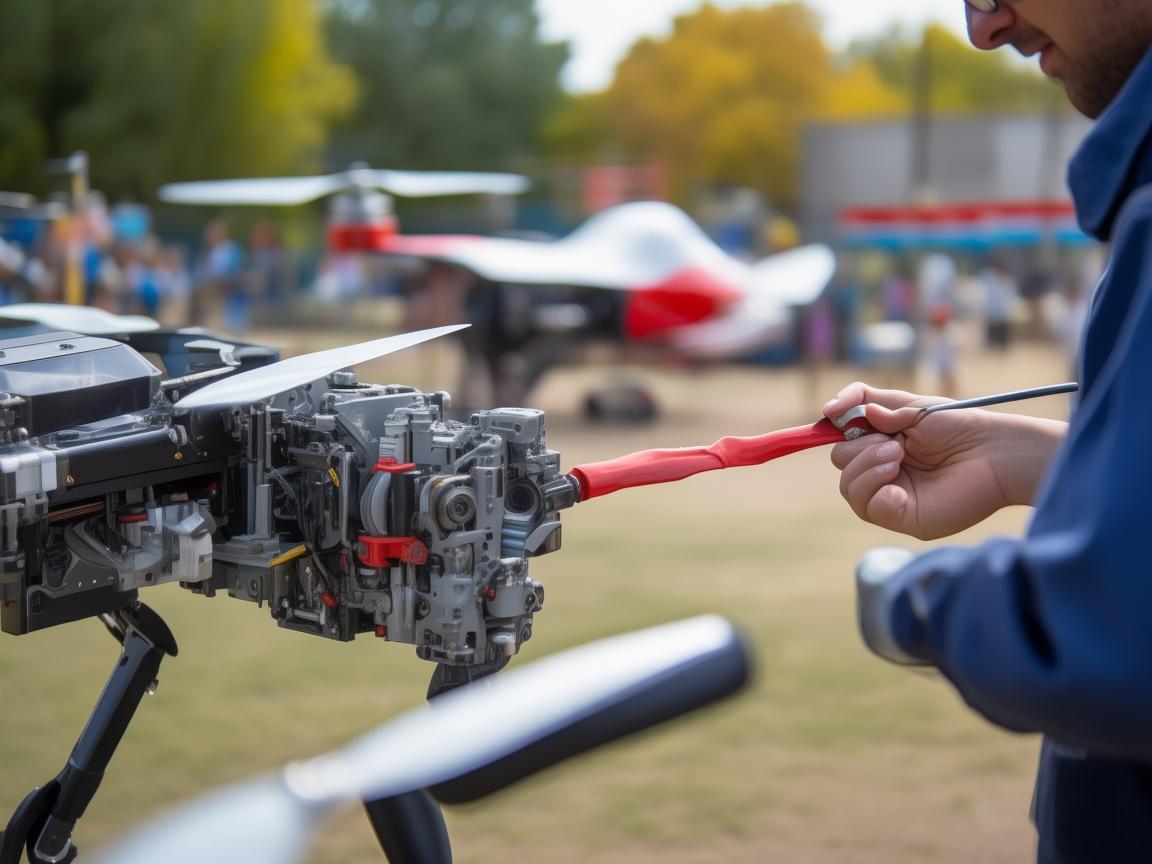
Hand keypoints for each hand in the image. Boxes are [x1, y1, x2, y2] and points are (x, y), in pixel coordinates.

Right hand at [824, 382, 1066, 539]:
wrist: (993, 451)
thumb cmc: (957, 424)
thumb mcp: (907, 405)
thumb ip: (867, 402)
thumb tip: (830, 413)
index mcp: (881, 442)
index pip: (841, 439)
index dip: (832, 428)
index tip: (833, 415)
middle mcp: (883, 469)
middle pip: (839, 463)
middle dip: (859, 450)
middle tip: (895, 445)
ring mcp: (891, 495)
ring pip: (848, 488)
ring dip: (867, 469)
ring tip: (899, 458)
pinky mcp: (904, 517)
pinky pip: (869, 509)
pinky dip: (878, 495)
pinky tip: (900, 490)